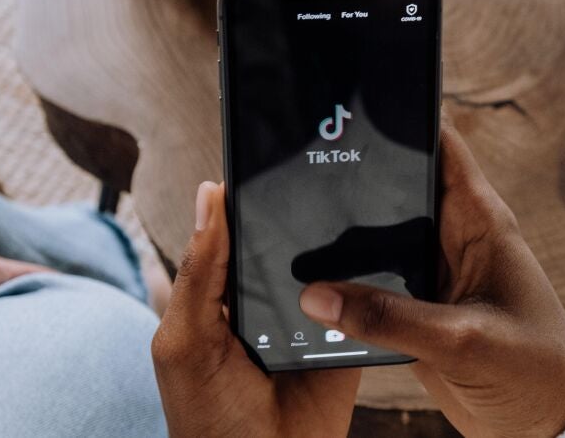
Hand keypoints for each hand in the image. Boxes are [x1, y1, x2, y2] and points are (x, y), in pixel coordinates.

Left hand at [152, 182, 360, 437]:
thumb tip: (210, 195)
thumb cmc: (206, 416)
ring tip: (358, 202)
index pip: (237, 229)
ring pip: (329, 264)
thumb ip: (198, 273)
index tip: (269, 153)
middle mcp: (267, 298)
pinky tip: (380, 256)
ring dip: (343, 243)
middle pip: (289, 240)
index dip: (249, 193)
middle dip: (301, 212)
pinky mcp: (347, 338)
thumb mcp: (184, 340)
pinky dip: (370, 282)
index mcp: (222, 293)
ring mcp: (310, 317)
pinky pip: (362, 300)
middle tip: (321, 167)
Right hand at [299, 120, 564, 437]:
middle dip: (353, 177)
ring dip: (343, 236)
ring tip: (290, 227)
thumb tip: (316, 295)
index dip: (400, 117)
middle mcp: (452, 235)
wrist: (545, 426)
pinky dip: (345, 281)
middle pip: (395, 185)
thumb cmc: (532, 372)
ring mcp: (431, 270)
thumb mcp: (462, 340)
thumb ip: (389, 317)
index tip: (350, 104)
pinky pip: (371, 281)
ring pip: (376, 235)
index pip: (439, 144)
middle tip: (298, 169)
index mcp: (479, 219)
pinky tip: (309, 282)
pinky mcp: (415, 305)